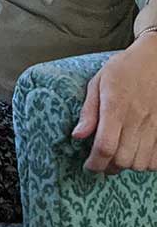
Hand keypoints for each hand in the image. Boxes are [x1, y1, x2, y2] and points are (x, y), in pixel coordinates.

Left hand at [71, 35, 156, 173]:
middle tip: (101, 162)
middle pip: (123, 160)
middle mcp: (137, 119)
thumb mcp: (98, 82)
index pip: (105, 146)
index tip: (88, 165)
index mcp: (116, 106)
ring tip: (117, 157)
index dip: (95, 162)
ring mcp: (154, 126)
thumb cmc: (124, 68)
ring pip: (140, 163)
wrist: (155, 60)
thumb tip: (77, 136)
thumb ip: (89, 111)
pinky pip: (156, 160)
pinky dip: (145, 163)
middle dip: (108, 167)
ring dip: (127, 166)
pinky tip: (136, 153)